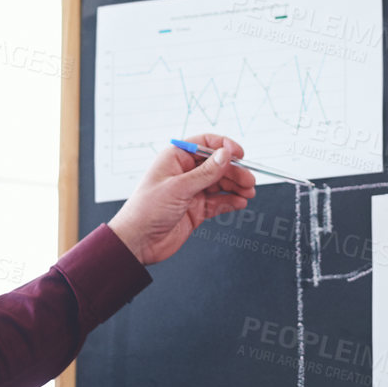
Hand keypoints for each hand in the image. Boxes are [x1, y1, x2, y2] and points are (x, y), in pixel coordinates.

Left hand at [105, 133, 254, 264]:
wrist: (138, 242)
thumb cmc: (146, 210)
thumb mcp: (179, 188)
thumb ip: (205, 173)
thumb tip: (225, 155)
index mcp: (174, 159)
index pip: (203, 144)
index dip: (223, 146)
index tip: (239, 154)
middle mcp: (184, 173)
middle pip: (216, 165)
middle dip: (234, 171)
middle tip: (249, 180)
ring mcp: (191, 191)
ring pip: (220, 183)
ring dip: (236, 186)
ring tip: (249, 192)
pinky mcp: (196, 209)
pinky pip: (218, 201)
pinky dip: (231, 201)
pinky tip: (240, 202)